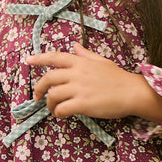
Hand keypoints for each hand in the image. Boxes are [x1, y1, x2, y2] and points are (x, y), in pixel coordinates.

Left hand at [25, 42, 161, 122]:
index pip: (55, 57)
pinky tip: (62, 115)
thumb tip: (74, 46)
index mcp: (80, 62)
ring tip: (54, 109)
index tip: (28, 60)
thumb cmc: (119, 78)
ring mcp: (79, 89)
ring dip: (49, 104)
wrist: (133, 92)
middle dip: (38, 89)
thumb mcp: (101, 62)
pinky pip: (61, 109)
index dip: (39, 58)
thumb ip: (85, 55)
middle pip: (48, 79)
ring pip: (52, 96)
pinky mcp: (83, 104)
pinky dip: (58, 113)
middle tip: (37, 97)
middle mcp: (77, 73)